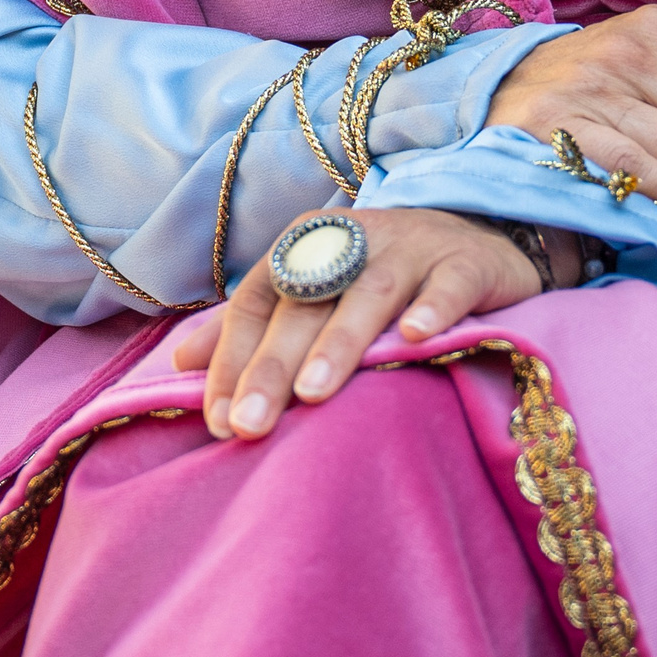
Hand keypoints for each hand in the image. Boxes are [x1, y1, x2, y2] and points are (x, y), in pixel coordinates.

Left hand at [170, 208, 578, 440]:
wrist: (475, 231)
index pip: (257, 303)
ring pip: (369, 294)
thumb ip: (250, 325)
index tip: (215, 419)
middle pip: (305, 305)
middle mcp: (352, 242)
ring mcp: (411, 249)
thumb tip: (181, 364)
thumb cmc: (377, 271)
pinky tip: (418, 340)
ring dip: (341, 341)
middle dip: (273, 366)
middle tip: (247, 425)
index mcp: (305, 246)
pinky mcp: (465, 264)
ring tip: (314, 393)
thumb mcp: (312, 288)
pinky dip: (434, 309)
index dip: (233, 357)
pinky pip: (448, 286)